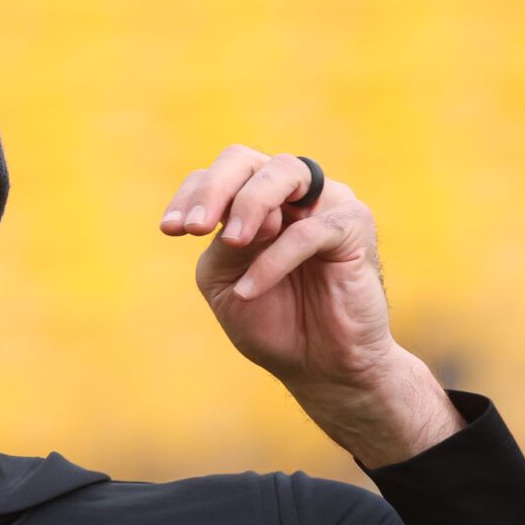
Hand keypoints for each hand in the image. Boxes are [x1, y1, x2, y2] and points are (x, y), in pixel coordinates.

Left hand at [160, 145, 393, 392]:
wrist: (321, 365)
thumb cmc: (273, 322)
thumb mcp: (225, 283)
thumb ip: (220, 247)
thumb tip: (237, 219)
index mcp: (256, 201)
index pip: (218, 175)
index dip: (191, 194)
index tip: (170, 230)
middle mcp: (291, 192)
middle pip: (245, 159)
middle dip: (214, 188)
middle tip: (194, 228)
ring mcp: (326, 202)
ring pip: (284, 172)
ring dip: (249, 204)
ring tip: (230, 243)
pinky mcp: (354, 225)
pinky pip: (310, 230)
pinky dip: (274, 258)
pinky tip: (249, 290)